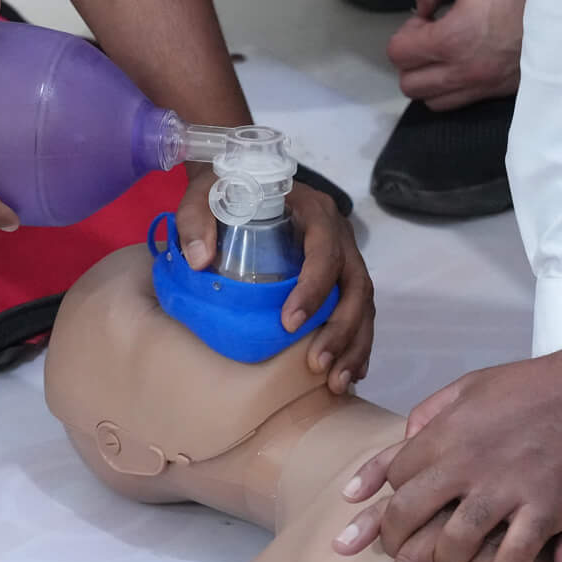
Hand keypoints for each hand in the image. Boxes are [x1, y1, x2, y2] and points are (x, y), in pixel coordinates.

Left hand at [179, 171, 375, 392]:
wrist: (244, 179)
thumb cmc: (229, 189)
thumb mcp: (206, 194)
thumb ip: (196, 220)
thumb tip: (199, 260)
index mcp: (314, 211)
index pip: (324, 251)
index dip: (314, 288)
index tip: (289, 322)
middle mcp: (339, 234)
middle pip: (357, 284)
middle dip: (341, 329)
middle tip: (317, 365)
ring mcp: (346, 256)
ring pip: (364, 303)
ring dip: (353, 344)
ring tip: (336, 382)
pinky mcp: (344, 276)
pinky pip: (361, 311)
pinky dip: (357, 343)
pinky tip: (350, 373)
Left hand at [332, 349, 561, 561]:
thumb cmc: (537, 384)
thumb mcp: (473, 382)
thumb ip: (434, 409)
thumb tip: (406, 437)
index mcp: (446, 433)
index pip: (396, 477)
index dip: (381, 507)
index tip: (364, 534)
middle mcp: (466, 463)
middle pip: (410, 517)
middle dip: (395, 556)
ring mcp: (504, 488)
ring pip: (454, 545)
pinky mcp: (544, 509)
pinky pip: (511, 559)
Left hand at [385, 0, 524, 110]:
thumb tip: (421, 7)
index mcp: (453, 40)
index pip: (399, 54)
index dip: (406, 32)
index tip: (428, 17)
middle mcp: (466, 72)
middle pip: (411, 85)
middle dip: (413, 59)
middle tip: (434, 34)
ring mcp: (487, 86)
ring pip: (434, 101)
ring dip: (431, 77)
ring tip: (450, 50)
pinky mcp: (504, 92)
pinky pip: (463, 102)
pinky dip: (455, 87)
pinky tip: (469, 60)